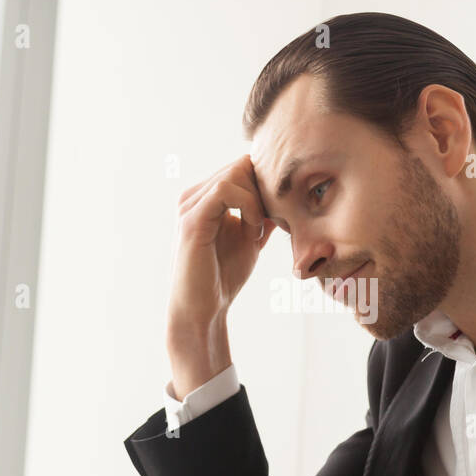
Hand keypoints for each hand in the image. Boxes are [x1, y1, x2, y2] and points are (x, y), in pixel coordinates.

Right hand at [169, 154, 276, 329]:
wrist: (204, 309)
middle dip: (264, 191)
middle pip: (241, 165)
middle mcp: (193, 195)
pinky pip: (225, 190)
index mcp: (205, 197)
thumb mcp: (250, 239)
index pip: (242, 167)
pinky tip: (254, 231)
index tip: (278, 213)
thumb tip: (286, 196)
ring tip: (259, 230)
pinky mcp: (191, 219)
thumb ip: (263, 216)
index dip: (266, 184)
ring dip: (258, 200)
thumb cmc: (224, 277)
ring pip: (235, 173)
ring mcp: (190, 205)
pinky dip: (248, 206)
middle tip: (272, 222)